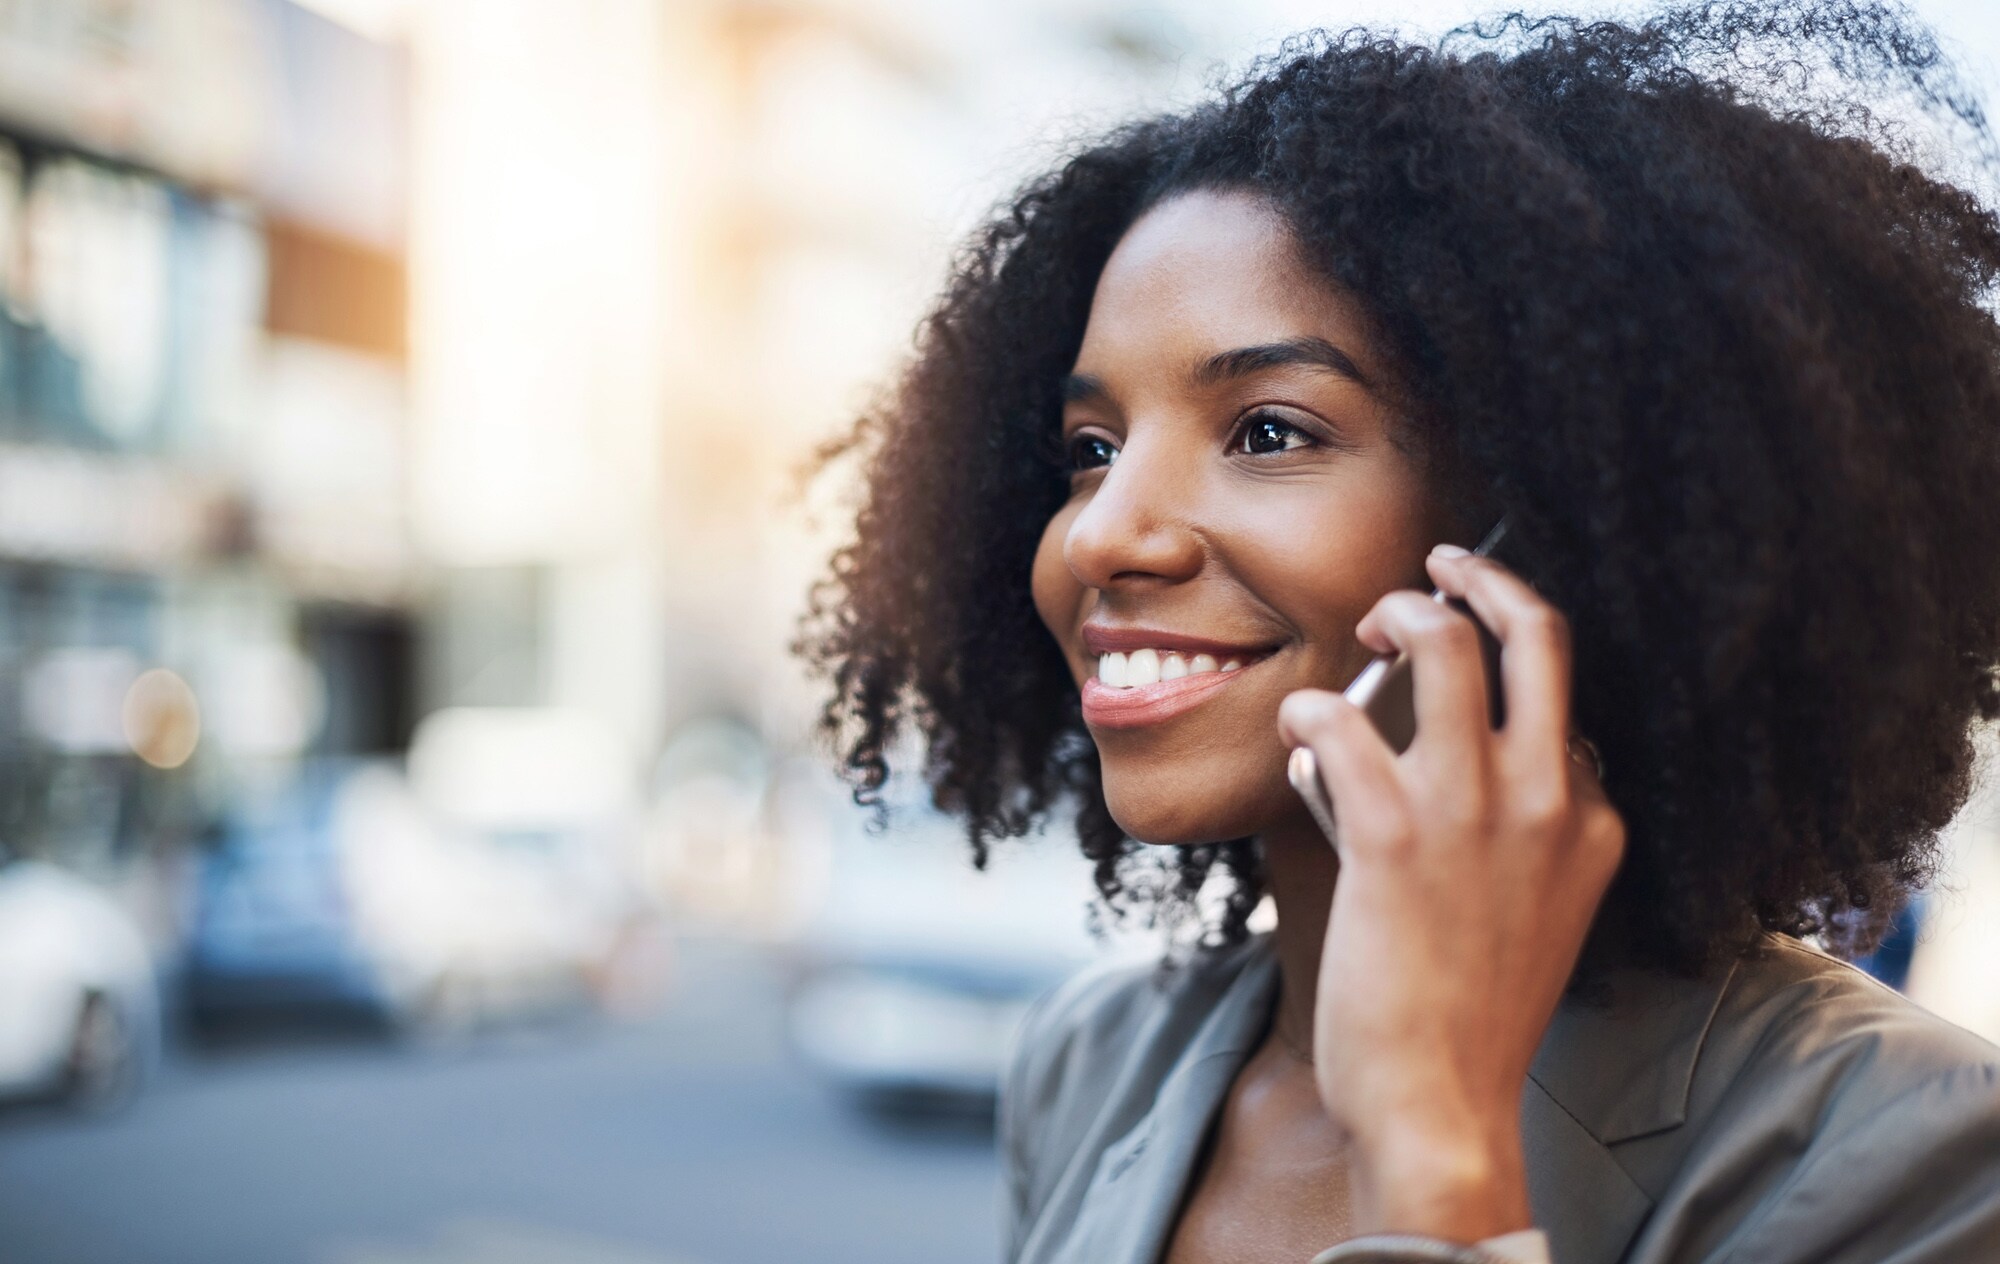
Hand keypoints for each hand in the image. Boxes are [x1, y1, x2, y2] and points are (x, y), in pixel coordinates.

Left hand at [1276, 544, 1624, 1242]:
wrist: (1441, 1103)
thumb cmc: (1467, 1014)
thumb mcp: (1530, 913)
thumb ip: (1503, 832)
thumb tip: (1403, 750)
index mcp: (1590, 821)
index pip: (1562, 696)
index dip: (1507, 654)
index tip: (1465, 638)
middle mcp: (1547, 800)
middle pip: (1537, 633)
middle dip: (1484, 575)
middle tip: (1438, 563)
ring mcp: (1475, 810)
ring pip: (1441, 642)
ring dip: (1393, 612)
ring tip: (1360, 628)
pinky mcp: (1394, 832)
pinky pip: (1336, 722)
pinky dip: (1306, 716)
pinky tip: (1295, 741)